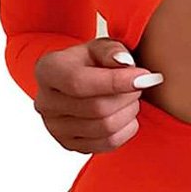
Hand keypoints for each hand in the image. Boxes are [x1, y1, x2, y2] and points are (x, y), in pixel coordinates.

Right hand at [32, 36, 163, 153]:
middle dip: (128, 96)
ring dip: (129, 111)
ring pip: (105, 127)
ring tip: (131, 97)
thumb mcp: (100, 47)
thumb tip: (125, 63)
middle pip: (97, 108)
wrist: (79, 80)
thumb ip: (112, 50)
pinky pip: (108, 143)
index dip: (115, 81)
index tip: (144, 77)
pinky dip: (126, 128)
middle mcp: (46, 102)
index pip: (79, 82)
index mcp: (48, 71)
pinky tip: (125, 113)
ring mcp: (56, 128)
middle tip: (140, 84)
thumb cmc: (90, 61)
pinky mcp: (71, 145)